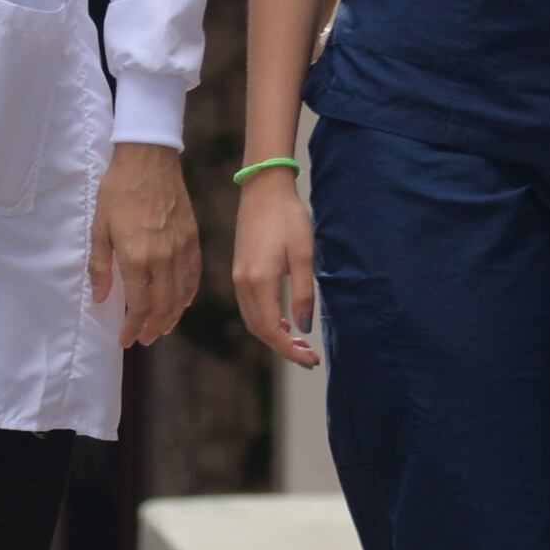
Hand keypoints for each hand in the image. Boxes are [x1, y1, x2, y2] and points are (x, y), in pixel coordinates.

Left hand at [86, 140, 197, 349]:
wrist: (148, 159)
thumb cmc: (118, 190)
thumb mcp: (99, 228)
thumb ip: (100, 266)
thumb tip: (100, 297)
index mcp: (137, 257)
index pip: (139, 306)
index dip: (133, 327)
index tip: (126, 338)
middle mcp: (163, 258)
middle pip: (163, 306)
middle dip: (153, 328)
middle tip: (144, 339)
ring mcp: (181, 248)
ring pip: (181, 295)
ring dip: (172, 316)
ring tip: (162, 328)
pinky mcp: (193, 238)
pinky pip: (194, 274)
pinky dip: (188, 293)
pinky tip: (182, 302)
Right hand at [232, 164, 318, 366]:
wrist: (264, 189)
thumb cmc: (288, 218)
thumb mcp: (304, 255)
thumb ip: (303, 293)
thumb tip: (303, 327)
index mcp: (259, 281)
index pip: (272, 331)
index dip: (291, 352)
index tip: (312, 360)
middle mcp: (243, 284)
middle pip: (259, 330)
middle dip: (283, 349)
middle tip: (309, 357)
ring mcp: (238, 277)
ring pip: (253, 320)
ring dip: (274, 336)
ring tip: (299, 343)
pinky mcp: (240, 270)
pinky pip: (250, 307)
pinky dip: (266, 321)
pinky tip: (284, 321)